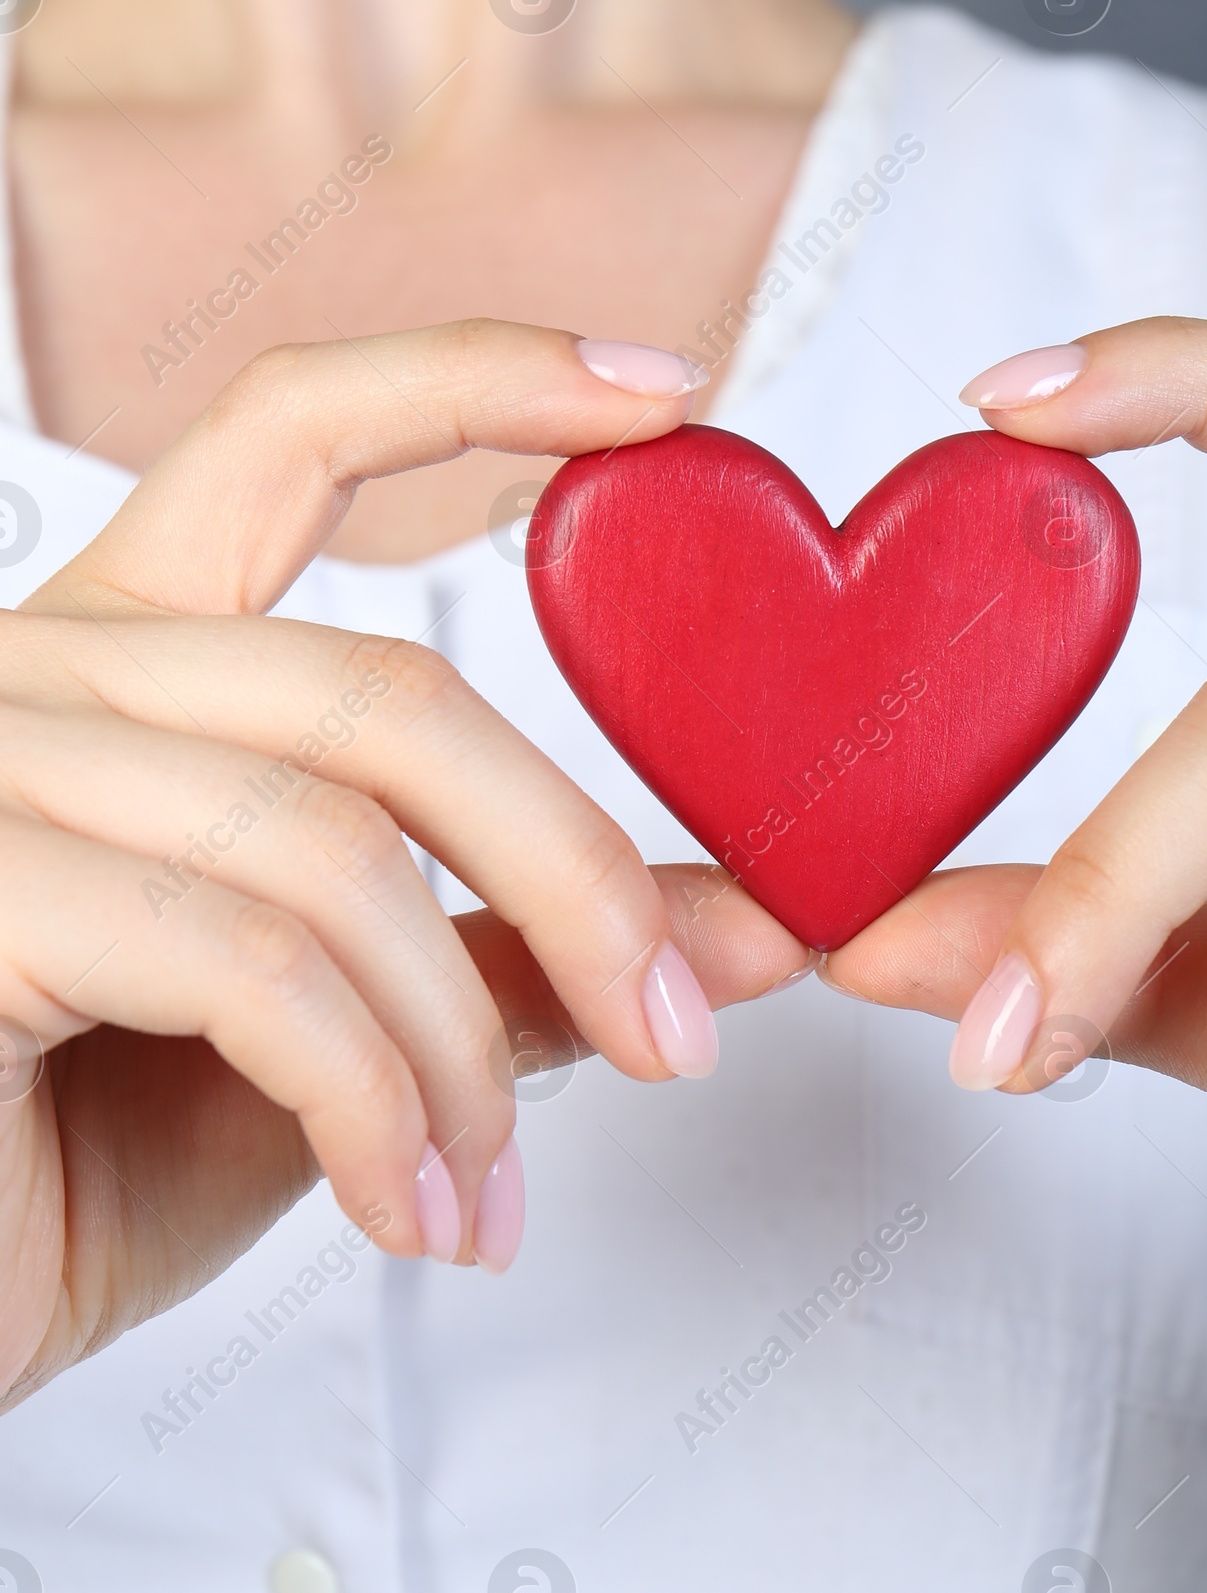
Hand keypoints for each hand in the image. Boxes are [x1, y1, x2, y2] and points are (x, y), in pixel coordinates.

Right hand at [0, 324, 806, 1407]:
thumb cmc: (64, 1178)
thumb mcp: (331, 1051)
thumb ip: (508, 966)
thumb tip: (749, 932)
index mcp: (125, 664)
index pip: (287, 438)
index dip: (474, 381)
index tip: (658, 396)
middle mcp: (41, 675)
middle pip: (383, 697)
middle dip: (571, 877)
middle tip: (677, 1032)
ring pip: (332, 846)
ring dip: (459, 1051)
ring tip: (481, 1197)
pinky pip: (252, 966)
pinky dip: (372, 1107)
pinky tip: (400, 1211)